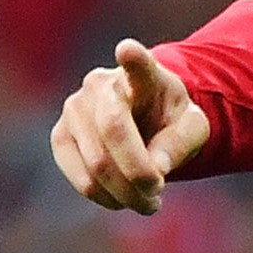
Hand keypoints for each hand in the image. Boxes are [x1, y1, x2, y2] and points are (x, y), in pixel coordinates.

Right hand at [50, 39, 208, 214]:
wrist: (142, 121)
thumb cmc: (170, 120)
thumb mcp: (192, 127)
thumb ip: (180, 143)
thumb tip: (156, 169)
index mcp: (143, 74)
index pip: (137, 63)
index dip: (133, 59)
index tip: (128, 50)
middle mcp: (100, 84)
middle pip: (114, 131)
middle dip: (138, 173)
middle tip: (157, 199)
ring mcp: (74, 108)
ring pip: (96, 163)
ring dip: (125, 193)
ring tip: (148, 203)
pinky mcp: (60, 137)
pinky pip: (80, 177)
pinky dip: (105, 197)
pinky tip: (123, 200)